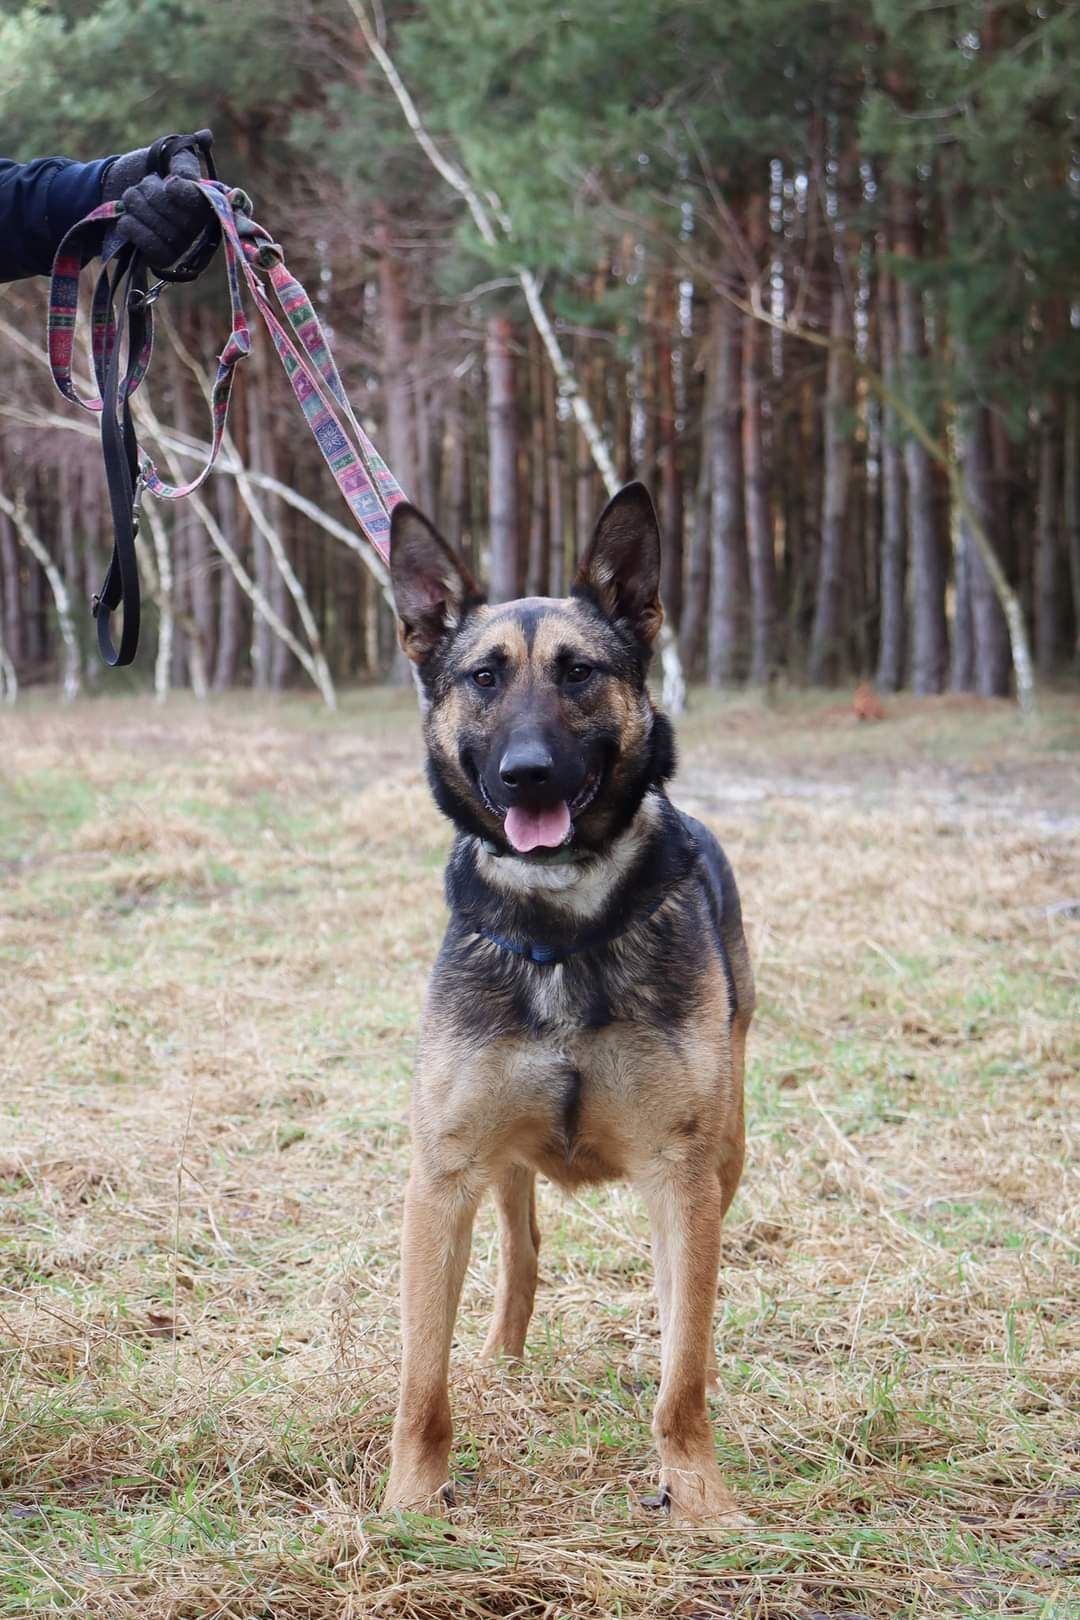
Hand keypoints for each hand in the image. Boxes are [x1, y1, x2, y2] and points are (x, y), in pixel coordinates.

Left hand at [103, 130, 213, 272]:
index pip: (212, 204)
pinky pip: (147, 241)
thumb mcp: (167, 156)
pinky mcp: (163, 259)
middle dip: (150, 192)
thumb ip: (184, 158)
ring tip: (134, 200)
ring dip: (136, 204)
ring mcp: (182, 246)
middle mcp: (199, 227)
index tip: (170, 184)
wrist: (113, 188)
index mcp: (206, 201)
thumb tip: (202, 148)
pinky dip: (130, 224)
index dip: (188, 195)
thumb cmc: (146, 171)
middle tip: (144, 185)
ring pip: (158, 224)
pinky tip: (128, 218)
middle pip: (177, 212)